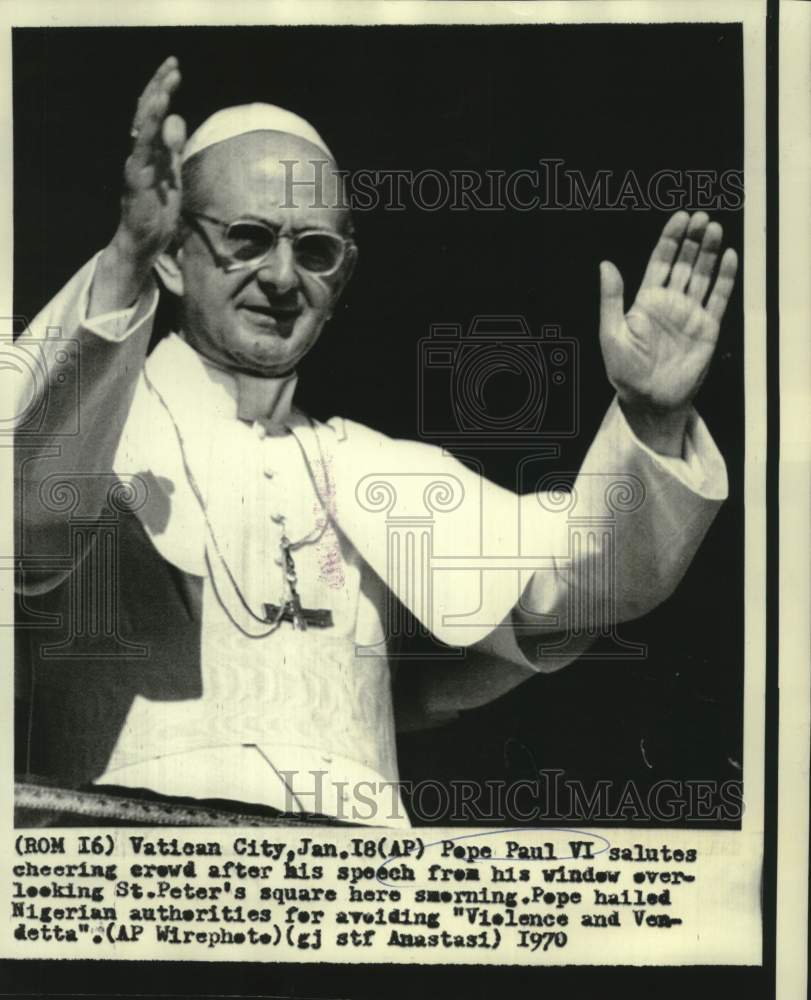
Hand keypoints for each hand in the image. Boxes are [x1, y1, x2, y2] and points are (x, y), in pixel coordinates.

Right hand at [89, 57, 185, 315]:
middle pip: (146, 112)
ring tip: (166, 83)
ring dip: (154, 103)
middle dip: (159, 87)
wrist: (143, 243)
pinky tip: (158, 112)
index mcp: (150, 152)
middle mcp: (140, 153)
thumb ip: (173, 149)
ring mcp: (136, 164)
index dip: (163, 90)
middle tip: (173, 65)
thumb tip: (177, 118)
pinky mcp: (136, 178)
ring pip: (142, 127)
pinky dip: (149, 129)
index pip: (154, 114)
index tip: (174, 69)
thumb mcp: (172, 175)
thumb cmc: (157, 212)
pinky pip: (142, 149)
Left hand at [599, 211, 737, 455]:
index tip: (679, 218)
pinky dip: (725, 278)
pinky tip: (728, 257)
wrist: (649, 400)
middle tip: (701, 218)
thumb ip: (611, 299)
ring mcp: (690, 313)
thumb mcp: (611, 333)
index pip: (660, 261)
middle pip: (684, 263)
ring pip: (703, 275)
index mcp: (646, 300)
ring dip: (709, 252)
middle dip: (692, 240)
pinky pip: (719, 298)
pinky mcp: (708, 327)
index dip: (670, 239)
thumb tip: (605, 264)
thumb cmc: (625, 372)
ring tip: (714, 229)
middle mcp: (670, 302)